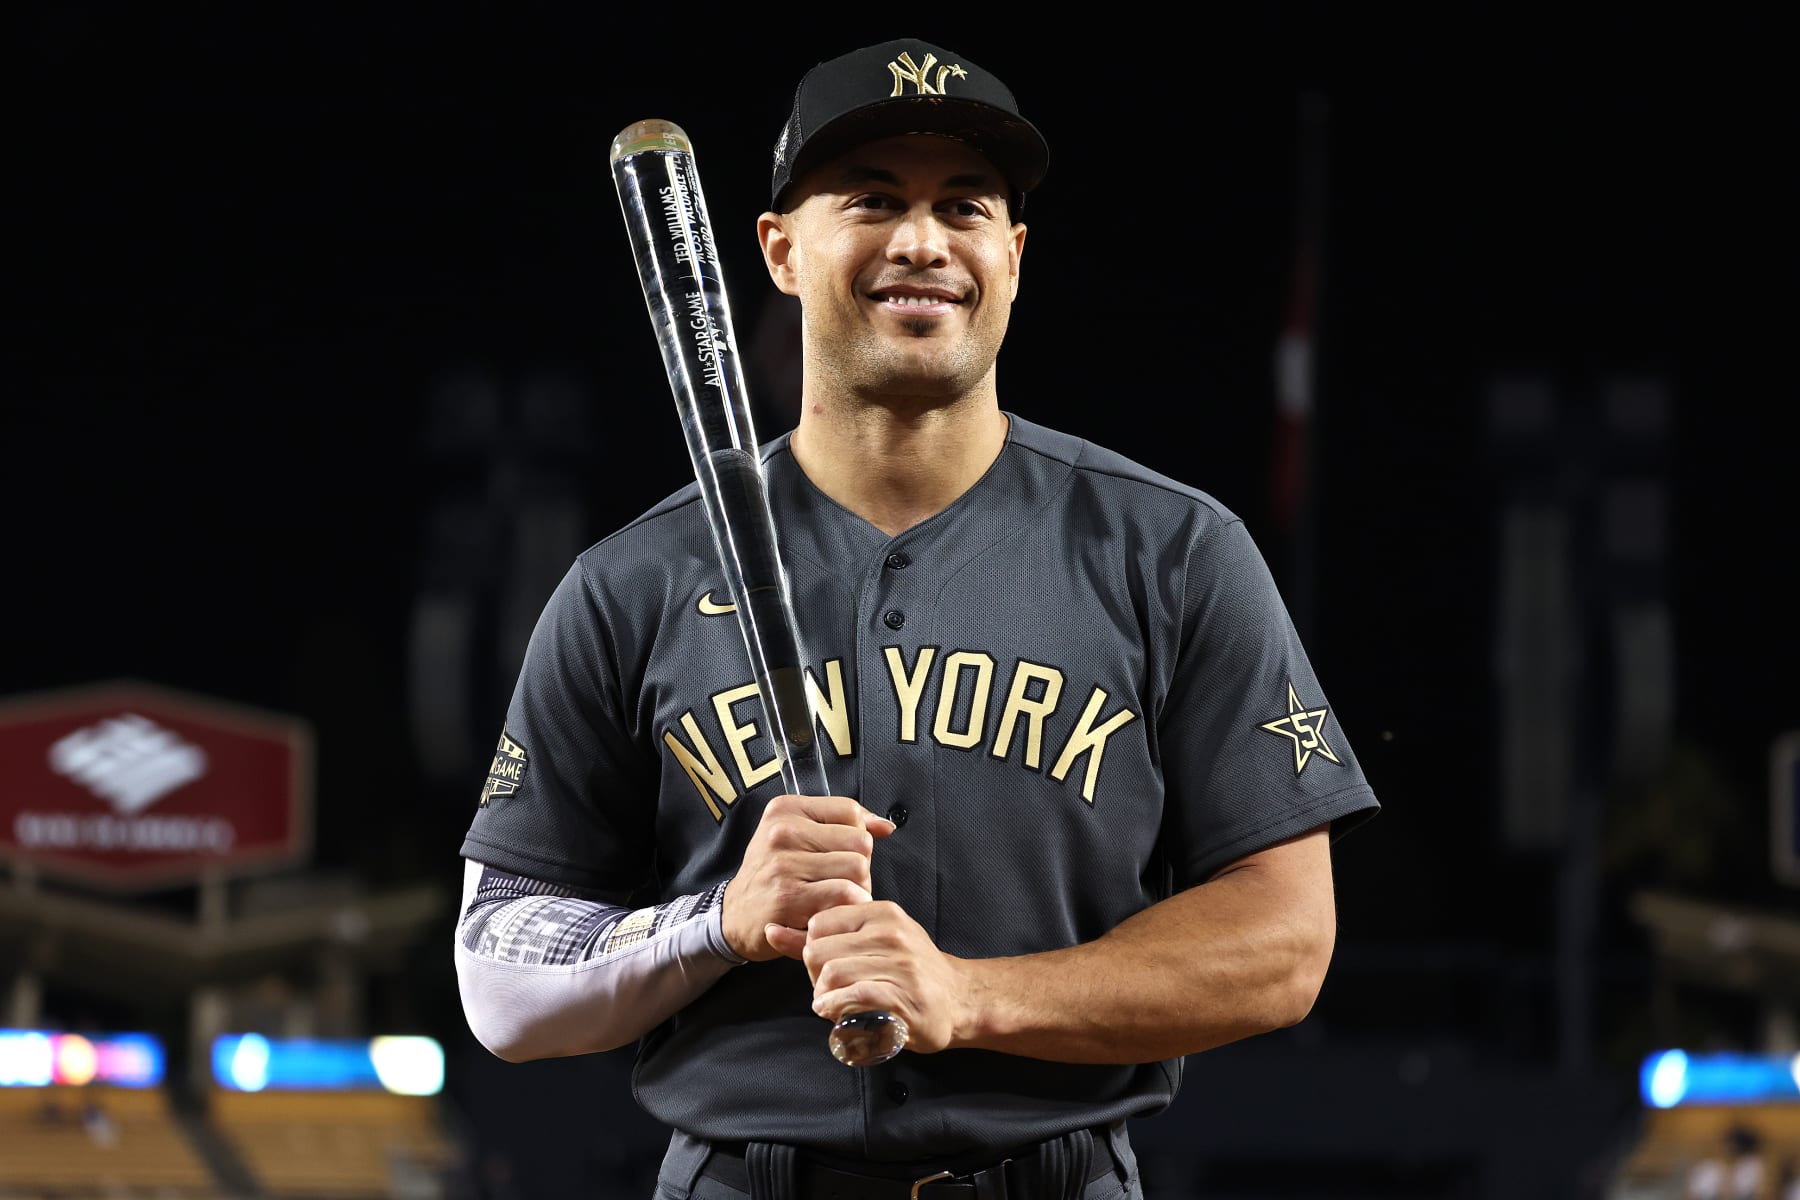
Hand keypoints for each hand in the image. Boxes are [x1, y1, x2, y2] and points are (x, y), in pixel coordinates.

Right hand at [722, 795, 893, 961]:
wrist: (735, 916)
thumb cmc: (774, 876)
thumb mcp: (798, 838)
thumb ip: (844, 826)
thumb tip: (885, 826)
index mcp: (786, 809)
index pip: (850, 812)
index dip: (855, 836)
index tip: (838, 854)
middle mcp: (782, 831)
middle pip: (860, 842)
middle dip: (859, 867)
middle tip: (836, 882)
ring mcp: (784, 863)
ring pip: (858, 869)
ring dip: (856, 890)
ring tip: (833, 898)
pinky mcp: (788, 897)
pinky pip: (845, 895)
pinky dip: (846, 908)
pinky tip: (829, 912)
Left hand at [775, 900, 969, 1055]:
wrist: (957, 999)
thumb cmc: (906, 970)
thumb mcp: (868, 942)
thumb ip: (817, 939)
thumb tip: (768, 929)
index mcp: (881, 912)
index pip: (818, 925)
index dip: (811, 950)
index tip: (823, 968)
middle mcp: (892, 932)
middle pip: (820, 951)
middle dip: (814, 976)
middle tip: (826, 990)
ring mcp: (901, 963)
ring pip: (833, 973)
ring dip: (823, 996)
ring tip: (831, 1004)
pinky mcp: (905, 995)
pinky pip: (855, 995)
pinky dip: (836, 1007)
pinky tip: (834, 1013)